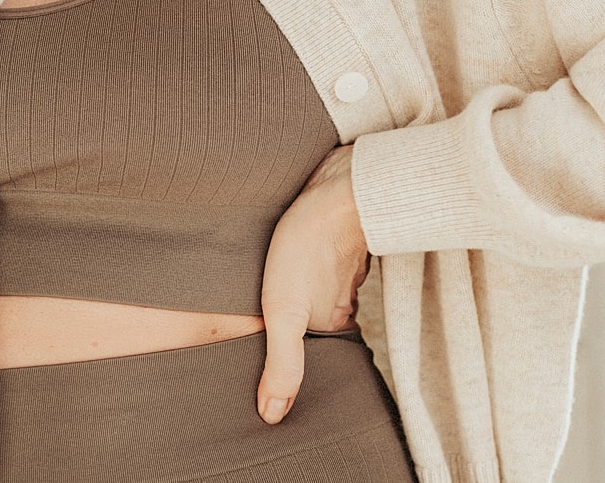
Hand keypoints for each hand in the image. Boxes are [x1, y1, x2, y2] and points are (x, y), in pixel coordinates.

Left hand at [256, 144, 369, 423]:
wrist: (337, 188)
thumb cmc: (306, 245)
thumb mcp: (285, 310)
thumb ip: (282, 361)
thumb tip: (272, 415)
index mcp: (335, 323)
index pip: (319, 359)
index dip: (295, 364)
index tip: (270, 369)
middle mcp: (341, 302)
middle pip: (317, 328)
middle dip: (295, 330)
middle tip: (263, 327)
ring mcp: (338, 271)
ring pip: (317, 295)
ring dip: (298, 295)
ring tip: (269, 293)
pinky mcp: (331, 242)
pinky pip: (317, 265)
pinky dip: (304, 267)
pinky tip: (285, 260)